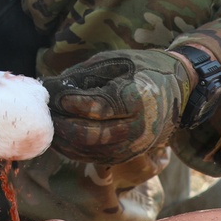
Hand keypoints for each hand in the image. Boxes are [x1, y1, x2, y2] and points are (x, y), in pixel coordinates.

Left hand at [42, 49, 193, 164]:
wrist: (177, 89)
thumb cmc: (142, 68)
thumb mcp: (115, 61)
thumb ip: (83, 75)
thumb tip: (50, 87)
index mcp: (137, 99)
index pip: (98, 107)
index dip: (71, 102)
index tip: (51, 94)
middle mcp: (138, 128)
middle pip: (91, 134)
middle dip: (62, 124)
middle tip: (43, 112)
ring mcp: (133, 146)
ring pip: (90, 151)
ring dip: (63, 140)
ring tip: (46, 125)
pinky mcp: (127, 156)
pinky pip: (95, 159)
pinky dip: (73, 150)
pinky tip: (58, 138)